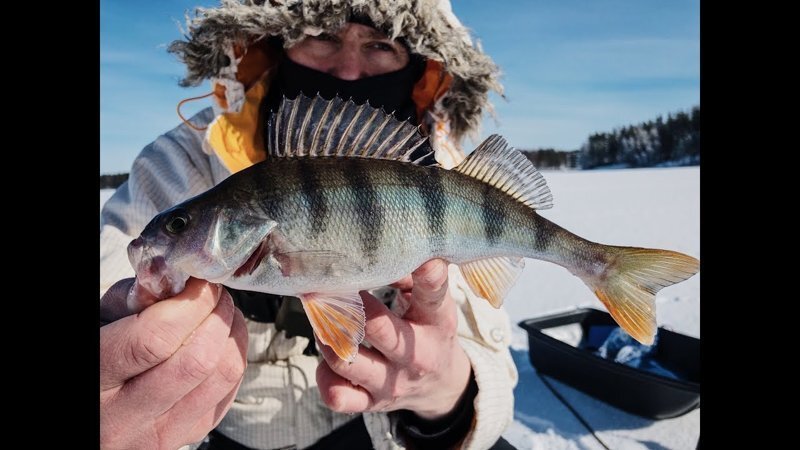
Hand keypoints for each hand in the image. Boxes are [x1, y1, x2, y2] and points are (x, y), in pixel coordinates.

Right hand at [100, 277, 247, 448]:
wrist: (93, 408)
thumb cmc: (95, 356)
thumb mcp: (100, 321)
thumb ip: (137, 298)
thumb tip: (184, 280)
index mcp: (96, 380)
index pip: (156, 339)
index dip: (191, 304)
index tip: (202, 283)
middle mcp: (124, 418)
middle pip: (197, 361)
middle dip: (217, 315)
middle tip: (216, 294)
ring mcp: (158, 435)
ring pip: (221, 377)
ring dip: (232, 336)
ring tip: (222, 313)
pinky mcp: (185, 437)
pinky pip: (228, 394)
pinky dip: (232, 360)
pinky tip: (220, 342)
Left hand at [316, 259, 471, 419]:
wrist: (440, 385)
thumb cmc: (429, 330)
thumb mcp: (432, 303)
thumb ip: (409, 275)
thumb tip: (373, 254)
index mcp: (436, 323)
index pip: (432, 295)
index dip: (425, 274)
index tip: (415, 256)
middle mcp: (415, 356)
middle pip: (376, 327)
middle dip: (347, 303)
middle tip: (329, 286)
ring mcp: (391, 382)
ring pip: (344, 360)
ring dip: (326, 336)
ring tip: (325, 320)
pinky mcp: (371, 403)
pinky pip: (336, 394)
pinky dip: (323, 375)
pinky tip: (329, 358)